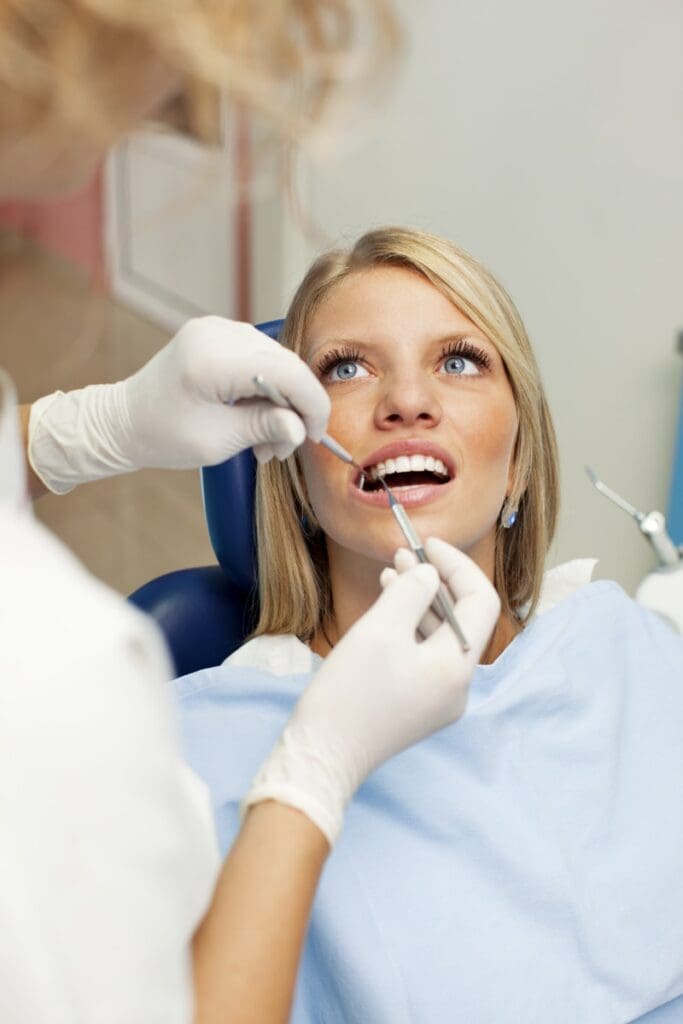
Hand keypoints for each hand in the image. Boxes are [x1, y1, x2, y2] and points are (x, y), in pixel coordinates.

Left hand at [28, 317, 329, 493]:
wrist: (124, 420)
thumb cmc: (163, 435)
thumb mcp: (217, 441)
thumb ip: (263, 428)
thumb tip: (302, 429)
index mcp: (212, 358)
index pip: (286, 371)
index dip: (310, 403)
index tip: (317, 435)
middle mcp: (216, 333)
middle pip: (285, 363)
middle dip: (295, 407)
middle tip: (286, 447)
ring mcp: (216, 329)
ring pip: (276, 361)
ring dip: (281, 401)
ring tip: (267, 441)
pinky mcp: (217, 334)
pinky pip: (259, 357)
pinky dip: (266, 388)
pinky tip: (257, 417)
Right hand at [242, 539, 499, 845]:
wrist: (321, 757)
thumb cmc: (349, 694)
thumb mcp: (380, 630)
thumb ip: (412, 591)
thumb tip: (429, 574)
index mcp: (457, 667)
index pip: (480, 602)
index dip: (457, 565)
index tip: (425, 545)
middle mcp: (457, 685)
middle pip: (461, 618)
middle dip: (434, 580)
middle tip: (402, 553)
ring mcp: (438, 698)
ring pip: (439, 634)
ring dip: (419, 599)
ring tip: (391, 571)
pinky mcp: (417, 704)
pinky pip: (423, 654)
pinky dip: (409, 625)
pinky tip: (387, 604)